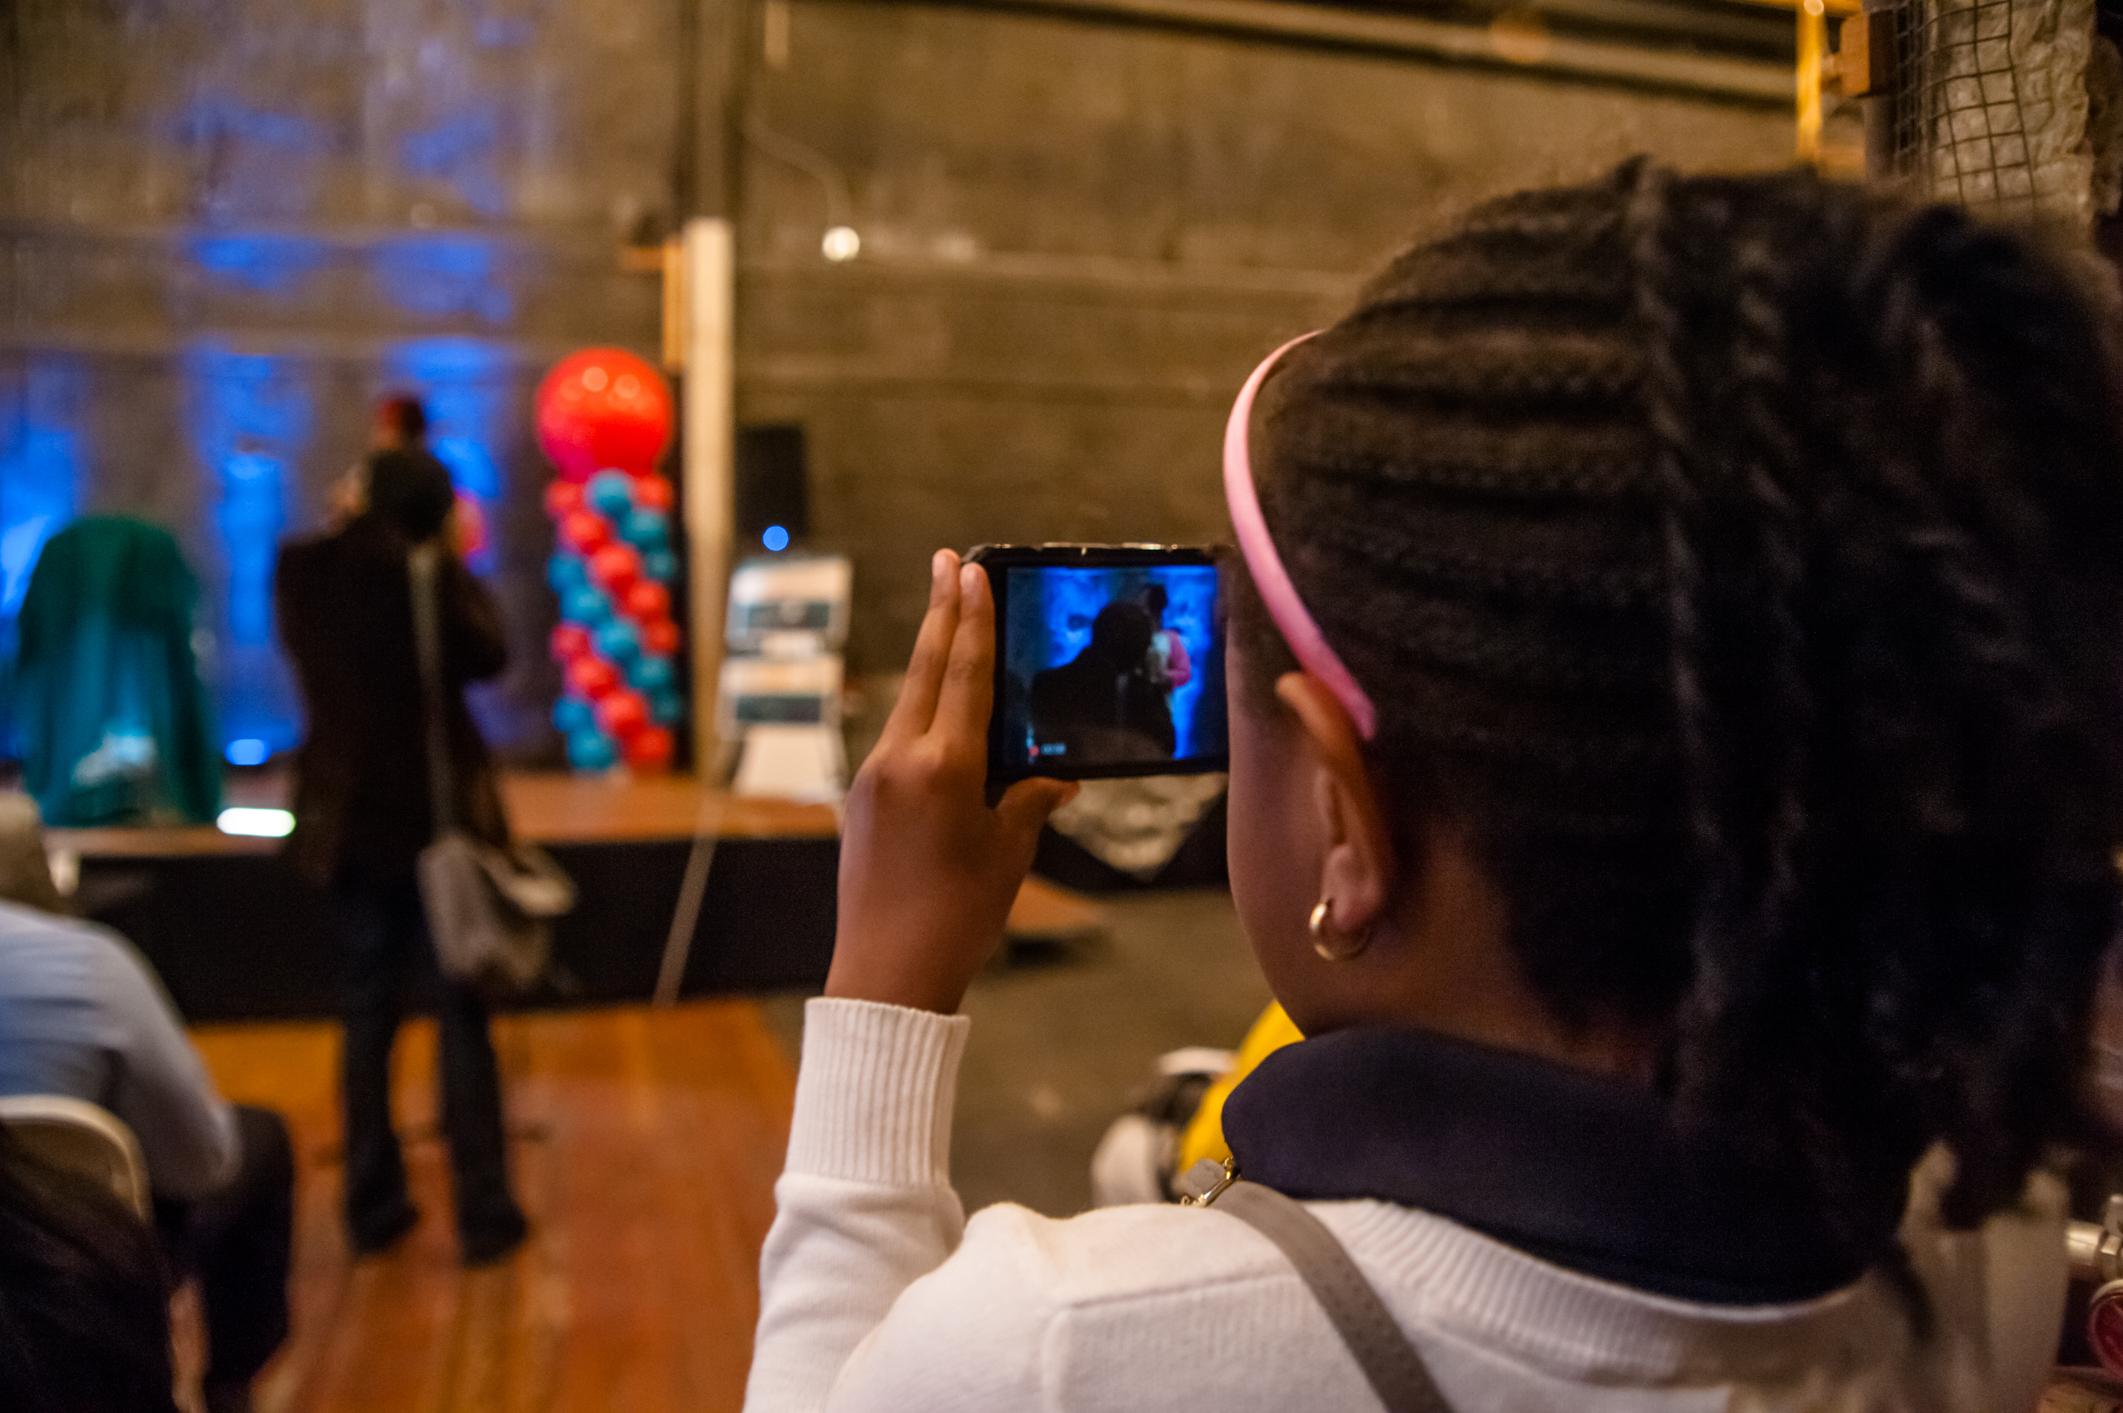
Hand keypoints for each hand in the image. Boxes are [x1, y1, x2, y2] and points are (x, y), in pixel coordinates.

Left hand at [826, 550, 1077, 1012]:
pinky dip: (922, 711)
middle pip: (926, 670)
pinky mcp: (861, 799)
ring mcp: (873, 777)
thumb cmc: (958, 916)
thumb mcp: (1009, 853)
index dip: (971, 619)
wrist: (887, 972)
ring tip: (948, 619)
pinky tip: (939, 708)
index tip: (968, 571)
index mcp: (943, 766)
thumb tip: (1055, 778)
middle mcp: (900, 759)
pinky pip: (898, 740)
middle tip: (947, 562)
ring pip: (909, 702)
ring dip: (931, 659)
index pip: (964, 674)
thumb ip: (1030, 801)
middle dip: (941, 614)